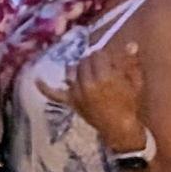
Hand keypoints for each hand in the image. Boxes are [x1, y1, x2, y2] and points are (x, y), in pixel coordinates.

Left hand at [40, 36, 147, 151]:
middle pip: (84, 61)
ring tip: (88, 72)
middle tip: (102, 67)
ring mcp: (76, 92)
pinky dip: (44, 87)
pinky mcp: (71, 102)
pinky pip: (54, 94)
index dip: (104, 57)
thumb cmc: (129, 104)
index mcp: (105, 76)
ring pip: (72, 70)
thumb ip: (130, 62)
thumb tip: (131, 43)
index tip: (110, 61)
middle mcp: (87, 82)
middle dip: (93, 61)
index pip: (98, 55)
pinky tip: (36, 79)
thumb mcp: (134, 82)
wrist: (120, 129)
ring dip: (79, 69)